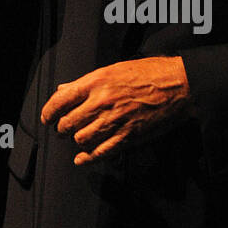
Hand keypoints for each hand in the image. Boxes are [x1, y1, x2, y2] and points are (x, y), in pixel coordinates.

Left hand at [41, 56, 193, 165]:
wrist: (179, 86)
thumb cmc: (150, 73)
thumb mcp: (114, 69)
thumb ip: (87, 82)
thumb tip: (64, 90)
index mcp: (96, 82)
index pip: (60, 100)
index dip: (49, 112)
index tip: (48, 118)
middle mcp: (102, 102)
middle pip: (68, 124)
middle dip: (62, 128)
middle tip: (65, 128)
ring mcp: (115, 121)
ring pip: (82, 139)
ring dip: (77, 141)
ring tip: (80, 138)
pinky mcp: (128, 136)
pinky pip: (101, 152)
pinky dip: (88, 158)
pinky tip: (83, 158)